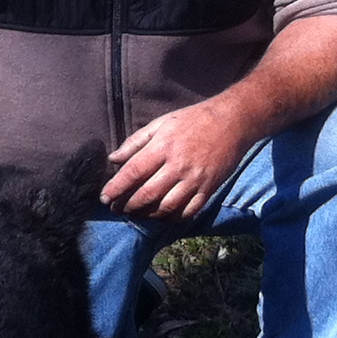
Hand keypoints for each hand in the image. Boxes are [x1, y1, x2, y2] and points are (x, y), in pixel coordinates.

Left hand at [100, 99, 253, 218]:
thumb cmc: (193, 119)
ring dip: (147, 214)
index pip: (133, 172)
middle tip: (116, 209)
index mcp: (163, 147)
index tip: (104, 198)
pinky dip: (173, 218)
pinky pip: (188, 211)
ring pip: (166, 207)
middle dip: (127, 206)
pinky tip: (162, 216)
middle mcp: (178, 166)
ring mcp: (195, 180)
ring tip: (136, 214)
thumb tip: (113, 159)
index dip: (116, 188)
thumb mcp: (161, 123)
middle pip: (147, 194)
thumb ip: (136, 142)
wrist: (232, 122)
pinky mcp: (209, 189)